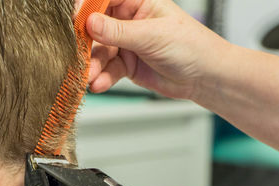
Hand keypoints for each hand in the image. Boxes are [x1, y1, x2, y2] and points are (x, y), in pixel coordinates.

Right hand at [86, 0, 228, 98]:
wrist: (204, 77)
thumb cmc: (190, 46)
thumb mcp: (153, 35)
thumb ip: (119, 31)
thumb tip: (89, 22)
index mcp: (137, 1)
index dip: (86, 8)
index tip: (74, 22)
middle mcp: (129, 20)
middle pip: (96, 27)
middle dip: (86, 43)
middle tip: (76, 56)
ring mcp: (127, 43)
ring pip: (100, 51)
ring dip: (93, 65)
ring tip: (88, 77)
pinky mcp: (127, 64)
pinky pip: (109, 69)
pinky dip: (103, 77)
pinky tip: (98, 84)